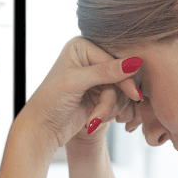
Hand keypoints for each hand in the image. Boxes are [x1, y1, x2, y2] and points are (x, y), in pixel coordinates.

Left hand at [19, 38, 143, 153]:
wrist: (42, 130)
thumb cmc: (50, 102)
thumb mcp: (76, 82)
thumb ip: (105, 72)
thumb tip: (135, 62)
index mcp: (81, 47)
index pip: (112, 59)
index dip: (124, 77)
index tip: (134, 94)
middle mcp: (89, 59)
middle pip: (119, 75)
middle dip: (111, 98)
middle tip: (104, 114)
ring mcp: (94, 77)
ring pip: (119, 91)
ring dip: (107, 108)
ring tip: (92, 121)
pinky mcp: (98, 94)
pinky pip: (115, 101)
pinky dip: (106, 113)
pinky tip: (92, 121)